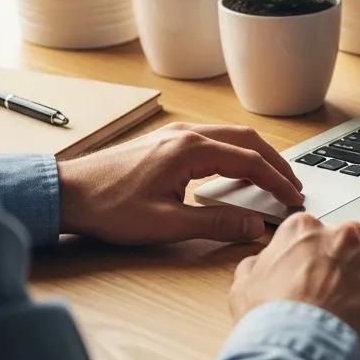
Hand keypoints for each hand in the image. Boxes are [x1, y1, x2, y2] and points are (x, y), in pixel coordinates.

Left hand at [56, 122, 303, 244]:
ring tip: (272, 178)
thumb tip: (254, 225)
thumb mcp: (166, 224)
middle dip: (274, 163)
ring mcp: (176, 134)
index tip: (293, 199)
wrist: (66, 193)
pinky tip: (235, 171)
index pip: (250, 162)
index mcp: (191, 149)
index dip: (277, 182)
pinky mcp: (166, 141)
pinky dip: (235, 153)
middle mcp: (187, 134)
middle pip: (246, 140)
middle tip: (292, 186)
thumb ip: (216, 222)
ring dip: (256, 155)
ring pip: (231, 136)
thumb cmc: (109, 208)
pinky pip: (213, 139)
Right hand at [229, 212, 359, 351]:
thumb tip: (258, 263)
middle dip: (357, 249)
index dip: (319, 245)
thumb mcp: (244, 286)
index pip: (316, 226)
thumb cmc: (267, 317)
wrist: (290, 343)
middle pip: (358, 232)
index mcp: (304, 232)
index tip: (319, 258)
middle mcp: (340, 238)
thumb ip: (255, 267)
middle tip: (352, 270)